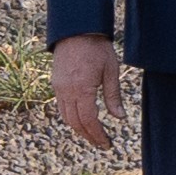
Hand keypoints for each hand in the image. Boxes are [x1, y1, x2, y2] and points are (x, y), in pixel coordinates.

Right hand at [54, 33, 125, 151]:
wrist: (76, 31)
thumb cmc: (97, 49)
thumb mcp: (111, 71)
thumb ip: (113, 96)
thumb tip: (119, 118)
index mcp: (82, 88)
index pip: (88, 120)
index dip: (97, 135)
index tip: (107, 143)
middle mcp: (66, 91)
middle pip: (75, 122)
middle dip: (89, 136)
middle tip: (102, 144)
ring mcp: (58, 88)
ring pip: (66, 117)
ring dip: (79, 129)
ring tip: (94, 136)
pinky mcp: (56, 84)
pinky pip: (61, 107)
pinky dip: (71, 118)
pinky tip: (82, 120)